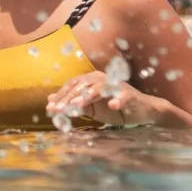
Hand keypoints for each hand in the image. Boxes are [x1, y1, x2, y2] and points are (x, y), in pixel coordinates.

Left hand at [46, 71, 162, 125]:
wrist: (141, 111)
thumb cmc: (113, 109)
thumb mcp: (90, 109)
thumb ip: (72, 104)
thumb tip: (49, 100)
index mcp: (91, 81)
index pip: (72, 86)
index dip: (61, 96)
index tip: (50, 108)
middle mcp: (101, 79)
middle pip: (82, 86)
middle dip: (69, 98)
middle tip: (58, 109)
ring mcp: (116, 86)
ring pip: (100, 88)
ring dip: (88, 96)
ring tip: (77, 105)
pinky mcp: (130, 94)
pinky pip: (123, 96)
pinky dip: (118, 100)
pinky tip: (113, 106)